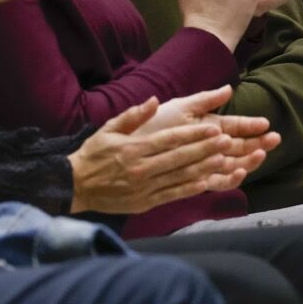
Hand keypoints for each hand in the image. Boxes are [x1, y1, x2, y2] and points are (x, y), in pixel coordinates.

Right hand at [67, 89, 273, 214]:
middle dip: (206, 149)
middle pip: (180, 157)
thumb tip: (154, 101)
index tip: (213, 127)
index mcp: (133, 148)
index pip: (169, 139)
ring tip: (224, 160)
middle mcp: (141, 168)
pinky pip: (172, 194)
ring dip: (204, 168)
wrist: (75, 185)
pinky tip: (206, 181)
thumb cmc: (93, 154)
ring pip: (180, 176)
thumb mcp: (108, 129)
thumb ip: (133, 115)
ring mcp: (144, 187)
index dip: (193, 133)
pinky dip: (190, 189)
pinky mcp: (145, 202)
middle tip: (227, 141)